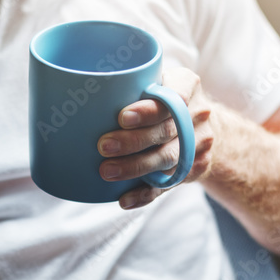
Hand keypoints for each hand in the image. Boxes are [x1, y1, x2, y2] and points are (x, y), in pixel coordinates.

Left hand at [97, 66, 214, 209]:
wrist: (205, 126)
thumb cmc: (164, 99)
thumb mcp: (157, 80)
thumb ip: (132, 83)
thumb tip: (75, 89)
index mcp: (187, 85)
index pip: (173, 96)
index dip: (147, 110)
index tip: (121, 117)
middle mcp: (198, 114)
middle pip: (166, 130)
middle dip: (133, 141)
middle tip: (103, 146)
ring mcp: (199, 143)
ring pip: (168, 158)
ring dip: (136, 168)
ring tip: (107, 171)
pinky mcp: (194, 168)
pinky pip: (168, 184)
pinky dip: (145, 194)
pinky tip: (124, 199)